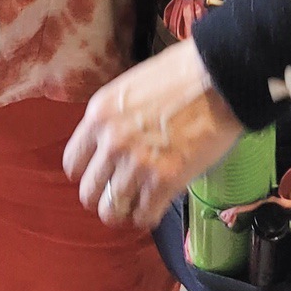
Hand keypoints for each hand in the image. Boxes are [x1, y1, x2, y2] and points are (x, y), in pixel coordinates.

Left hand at [64, 40, 243, 229]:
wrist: (218, 78)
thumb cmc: (182, 74)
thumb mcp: (131, 87)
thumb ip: (115, 117)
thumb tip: (112, 140)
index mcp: (99, 115)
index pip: (72, 163)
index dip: (87, 173)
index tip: (100, 175)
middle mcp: (112, 142)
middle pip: (89, 192)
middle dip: (104, 197)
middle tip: (119, 196)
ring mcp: (137, 164)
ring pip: (112, 210)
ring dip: (125, 211)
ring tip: (137, 205)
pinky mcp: (165, 181)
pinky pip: (144, 216)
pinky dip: (148, 215)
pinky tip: (156, 207)